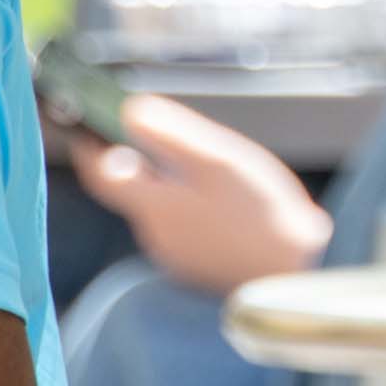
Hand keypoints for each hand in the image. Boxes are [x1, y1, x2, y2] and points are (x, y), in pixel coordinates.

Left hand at [70, 94, 331, 299]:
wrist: (299, 273)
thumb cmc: (261, 213)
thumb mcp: (218, 159)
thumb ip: (171, 134)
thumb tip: (129, 112)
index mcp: (154, 207)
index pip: (101, 174)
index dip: (89, 147)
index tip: (86, 123)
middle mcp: (156, 236)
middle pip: (135, 190)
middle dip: (144, 159)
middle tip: (169, 134)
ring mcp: (178, 256)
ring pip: (164, 208)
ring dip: (176, 184)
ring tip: (215, 167)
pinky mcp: (200, 267)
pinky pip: (186, 227)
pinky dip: (195, 207)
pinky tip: (229, 200)